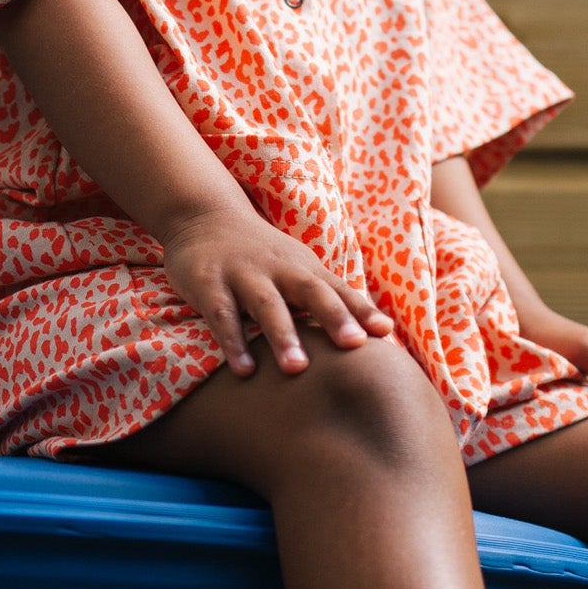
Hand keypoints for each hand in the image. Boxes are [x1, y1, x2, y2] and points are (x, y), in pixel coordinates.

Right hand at [161, 202, 394, 376]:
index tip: (384, 333)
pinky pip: (222, 316)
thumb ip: (331, 298)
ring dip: (282, 335)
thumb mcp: (297, 269)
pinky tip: (245, 371)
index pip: (338, 289)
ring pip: (266, 305)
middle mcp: (278, 269)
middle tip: (353, 345)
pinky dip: (233, 342)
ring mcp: (243, 275)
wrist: (203, 217)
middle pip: (310, 291)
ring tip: (296, 369)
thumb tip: (381, 332)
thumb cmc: (261, 255)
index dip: (361, 310)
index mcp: (303, 267)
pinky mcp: (209, 284)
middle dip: (333, 316)